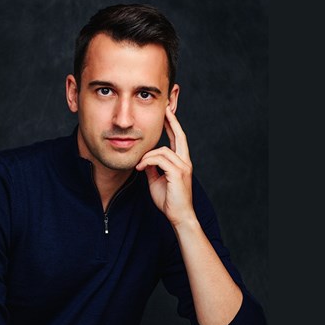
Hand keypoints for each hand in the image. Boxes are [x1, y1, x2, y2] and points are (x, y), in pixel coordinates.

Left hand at [135, 107, 195, 226]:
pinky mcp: (178, 173)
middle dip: (172, 121)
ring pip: (162, 150)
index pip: (178, 139)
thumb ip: (152, 168)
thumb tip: (144, 160)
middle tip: (165, 108)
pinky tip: (140, 169)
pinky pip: (160, 159)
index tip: (167, 113)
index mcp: (182, 162)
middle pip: (179, 136)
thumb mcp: (156, 181)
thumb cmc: (169, 201)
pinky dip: (148, 162)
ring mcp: (183, 167)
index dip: (172, 125)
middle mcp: (185, 162)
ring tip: (138, 166)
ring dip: (147, 156)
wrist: (179, 216)